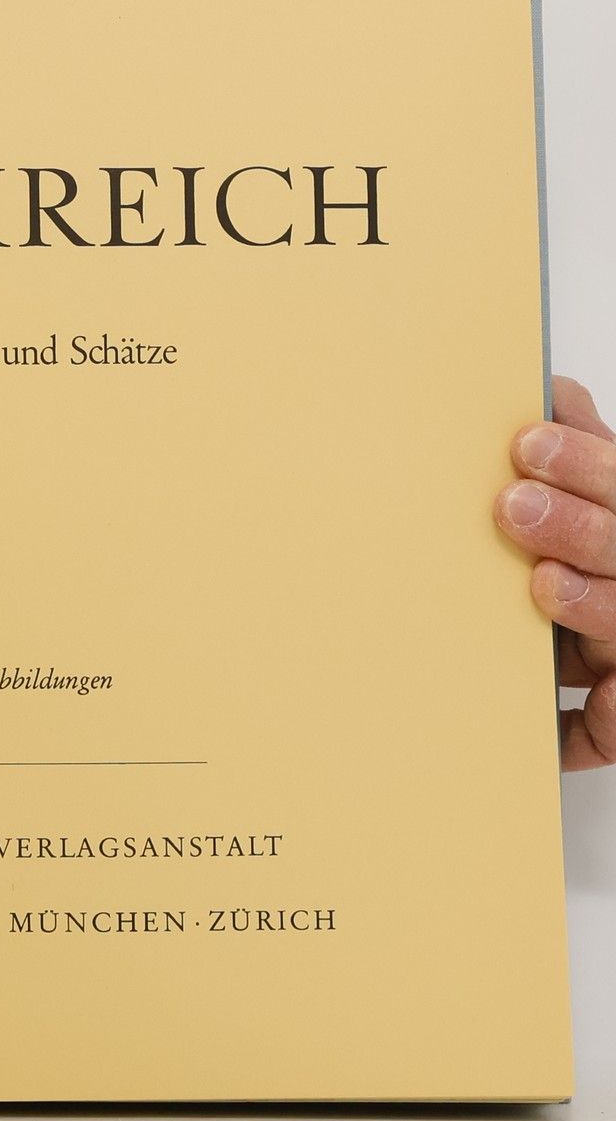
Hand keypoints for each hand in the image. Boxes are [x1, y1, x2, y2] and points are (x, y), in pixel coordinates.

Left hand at [497, 375, 615, 771]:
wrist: (607, 660)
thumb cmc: (601, 570)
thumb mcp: (601, 506)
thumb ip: (583, 457)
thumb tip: (554, 395)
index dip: (588, 465)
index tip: (528, 444)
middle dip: (580, 527)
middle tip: (514, 506)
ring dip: (592, 605)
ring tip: (545, 583)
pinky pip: (607, 726)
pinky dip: (594, 721)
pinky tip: (570, 710)